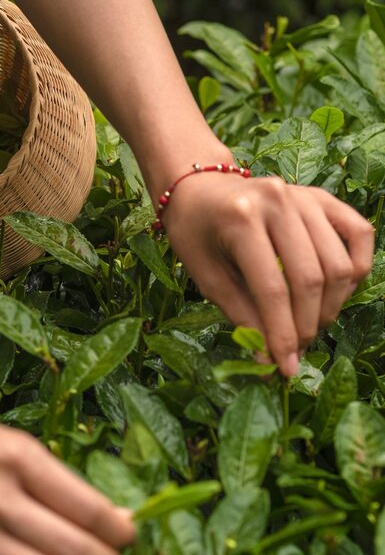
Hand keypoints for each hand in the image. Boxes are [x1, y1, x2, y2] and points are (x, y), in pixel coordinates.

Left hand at [162, 173, 374, 374]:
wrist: (198, 186)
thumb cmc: (195, 232)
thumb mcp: (205, 275)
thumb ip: (241, 315)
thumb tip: (270, 359)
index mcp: (240, 218)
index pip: (272, 289)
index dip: (282, 335)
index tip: (285, 367)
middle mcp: (277, 201)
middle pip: (311, 279)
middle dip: (306, 325)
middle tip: (296, 348)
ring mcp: (303, 195)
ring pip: (338, 264)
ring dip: (331, 305)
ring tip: (309, 322)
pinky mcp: (321, 197)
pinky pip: (359, 234)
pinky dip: (356, 268)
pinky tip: (337, 289)